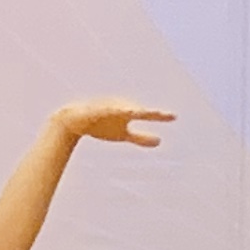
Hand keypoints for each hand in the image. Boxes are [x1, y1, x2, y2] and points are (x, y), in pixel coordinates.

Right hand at [57, 99, 174, 149]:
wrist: (76, 120)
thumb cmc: (102, 124)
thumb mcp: (123, 134)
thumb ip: (141, 137)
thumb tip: (160, 141)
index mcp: (129, 112)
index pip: (147, 115)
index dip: (160, 116)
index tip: (174, 117)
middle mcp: (121, 107)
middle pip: (136, 110)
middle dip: (147, 112)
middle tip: (160, 114)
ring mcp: (107, 107)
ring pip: (120, 108)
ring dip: (128, 108)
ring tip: (137, 111)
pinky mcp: (94, 110)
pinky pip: (101, 110)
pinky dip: (106, 110)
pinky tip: (112, 112)